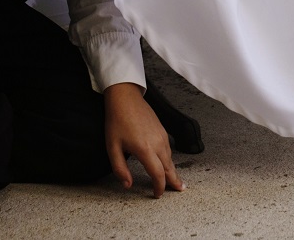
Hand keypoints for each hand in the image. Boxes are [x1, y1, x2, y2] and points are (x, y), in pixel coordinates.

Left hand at [104, 82, 183, 197]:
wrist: (125, 99)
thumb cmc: (117, 121)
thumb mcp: (112, 147)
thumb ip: (120, 169)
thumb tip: (127, 185)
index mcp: (145, 149)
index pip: (157, 174)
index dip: (159, 187)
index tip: (157, 195)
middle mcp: (157, 143)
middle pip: (169, 167)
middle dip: (174, 181)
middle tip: (180, 190)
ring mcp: (161, 136)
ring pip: (170, 158)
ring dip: (173, 170)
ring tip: (176, 180)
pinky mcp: (162, 130)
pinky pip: (168, 149)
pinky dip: (170, 159)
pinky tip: (167, 163)